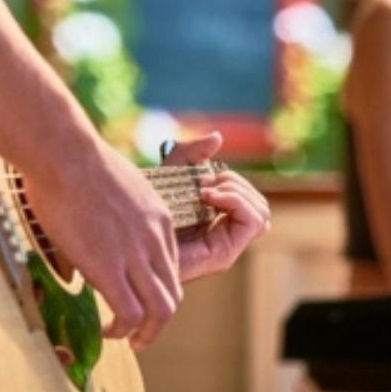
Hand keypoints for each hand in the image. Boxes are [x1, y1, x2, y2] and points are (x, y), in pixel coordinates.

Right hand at [19, 140, 181, 350]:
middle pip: (172, 295)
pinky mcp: (109, 267)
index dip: (155, 290)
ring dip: (145, 333)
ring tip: (128, 341)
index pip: (170, 268)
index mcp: (158, 217)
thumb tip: (97, 218)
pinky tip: (106, 332)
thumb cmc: (75, 159)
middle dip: (158, 321)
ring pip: (160, 310)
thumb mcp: (114, 182)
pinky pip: (128, 313)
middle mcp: (155, 239)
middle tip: (139, 333)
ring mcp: (135, 255)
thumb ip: (117, 207)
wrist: (64, 153)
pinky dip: (122, 331)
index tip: (136, 299)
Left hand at [161, 132, 270, 281]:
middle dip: (235, 184)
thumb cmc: (146, 210)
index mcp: (219, 219)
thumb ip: (193, 153)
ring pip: (261, 212)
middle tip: (203, 184)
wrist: (128, 241)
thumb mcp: (171, 171)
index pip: (251, 198)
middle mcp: (227, 235)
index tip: (203, 177)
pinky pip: (253, 222)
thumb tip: (218, 137)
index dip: (233, 181)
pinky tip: (207, 197)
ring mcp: (228, 246)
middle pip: (260, 204)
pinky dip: (235, 201)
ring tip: (205, 191)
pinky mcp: (224, 254)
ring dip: (236, 191)